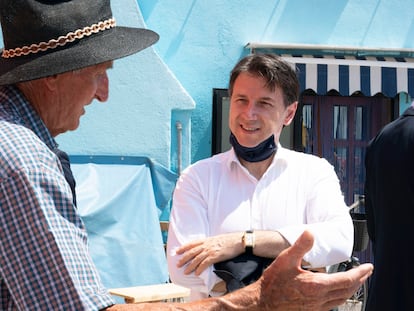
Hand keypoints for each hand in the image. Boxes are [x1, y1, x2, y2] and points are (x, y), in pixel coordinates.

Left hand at [175, 233, 242, 274]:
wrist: (238, 241)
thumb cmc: (229, 240)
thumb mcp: (217, 239)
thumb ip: (209, 242)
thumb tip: (205, 247)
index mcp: (206, 240)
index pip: (192, 243)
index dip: (183, 247)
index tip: (177, 251)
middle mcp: (206, 245)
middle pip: (192, 252)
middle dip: (184, 259)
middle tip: (178, 265)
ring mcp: (210, 250)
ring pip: (196, 259)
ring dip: (190, 266)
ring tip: (185, 272)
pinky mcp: (215, 256)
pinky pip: (205, 264)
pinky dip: (200, 269)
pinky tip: (197, 273)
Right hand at [241, 230, 372, 310]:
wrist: (263, 302)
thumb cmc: (273, 283)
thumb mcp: (286, 260)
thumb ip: (300, 246)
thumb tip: (310, 233)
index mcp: (317, 286)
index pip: (347, 279)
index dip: (360, 273)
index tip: (368, 267)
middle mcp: (320, 299)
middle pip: (348, 290)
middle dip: (359, 280)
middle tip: (366, 272)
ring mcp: (317, 306)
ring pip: (342, 299)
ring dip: (351, 289)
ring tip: (355, 282)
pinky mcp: (312, 310)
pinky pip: (333, 304)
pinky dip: (340, 296)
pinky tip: (336, 293)